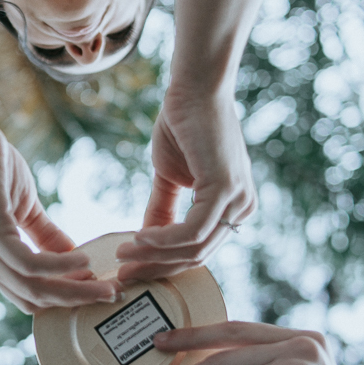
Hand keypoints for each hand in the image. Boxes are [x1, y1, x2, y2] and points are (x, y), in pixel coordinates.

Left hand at [0, 124, 119, 313]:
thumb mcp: (28, 209)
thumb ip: (47, 235)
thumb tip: (75, 258)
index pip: (32, 298)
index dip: (64, 303)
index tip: (98, 295)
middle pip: (37, 300)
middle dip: (76, 302)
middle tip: (110, 297)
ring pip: (35, 288)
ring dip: (74, 290)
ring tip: (104, 285)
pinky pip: (30, 263)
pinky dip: (60, 266)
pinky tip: (82, 259)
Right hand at [116, 89, 256, 280]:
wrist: (194, 88)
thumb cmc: (183, 125)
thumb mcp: (170, 177)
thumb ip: (162, 211)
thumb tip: (145, 241)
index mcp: (232, 209)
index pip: (198, 251)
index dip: (163, 265)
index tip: (130, 270)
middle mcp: (241, 210)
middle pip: (197, 256)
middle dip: (156, 269)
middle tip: (121, 276)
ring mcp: (238, 201)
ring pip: (194, 249)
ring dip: (154, 256)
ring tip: (122, 256)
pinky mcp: (225, 191)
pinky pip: (191, 232)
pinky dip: (162, 240)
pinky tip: (138, 238)